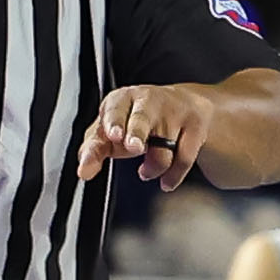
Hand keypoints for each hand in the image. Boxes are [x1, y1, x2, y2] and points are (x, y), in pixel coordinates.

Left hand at [78, 83, 210, 191]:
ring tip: (146, 169)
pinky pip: (183, 159)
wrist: (183, 103)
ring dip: (152, 168)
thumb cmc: (137, 120)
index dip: (114, 123)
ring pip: (163, 150)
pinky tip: (166, 180)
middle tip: (133, 147)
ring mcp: (174, 112)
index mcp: (122, 99)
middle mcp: (148, 101)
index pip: (115, 112)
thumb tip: (84, 170)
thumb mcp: (112, 129)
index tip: (113, 136)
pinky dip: (172, 176)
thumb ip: (94, 149)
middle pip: (142, 119)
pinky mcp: (195, 125)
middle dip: (137, 133)